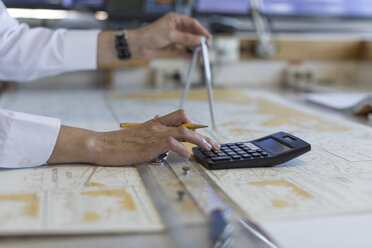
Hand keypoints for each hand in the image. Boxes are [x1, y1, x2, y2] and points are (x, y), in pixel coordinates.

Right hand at [48, 110, 219, 165]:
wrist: (103, 144)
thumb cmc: (119, 142)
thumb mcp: (138, 134)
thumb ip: (151, 132)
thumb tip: (162, 133)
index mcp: (155, 122)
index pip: (180, 115)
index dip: (194, 123)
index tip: (203, 134)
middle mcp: (158, 125)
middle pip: (187, 122)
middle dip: (204, 134)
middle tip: (213, 144)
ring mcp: (155, 134)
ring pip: (185, 131)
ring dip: (200, 140)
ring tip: (208, 148)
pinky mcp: (151, 144)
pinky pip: (173, 143)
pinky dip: (183, 149)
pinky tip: (186, 156)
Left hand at [128, 12, 211, 58]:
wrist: (138, 45)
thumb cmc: (150, 35)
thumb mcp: (170, 35)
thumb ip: (186, 38)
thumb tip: (198, 40)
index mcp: (175, 19)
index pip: (192, 24)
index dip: (201, 30)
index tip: (208, 37)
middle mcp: (175, 27)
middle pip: (191, 33)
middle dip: (199, 40)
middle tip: (206, 47)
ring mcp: (173, 37)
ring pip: (187, 42)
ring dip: (193, 48)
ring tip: (200, 54)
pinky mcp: (170, 46)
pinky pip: (180, 50)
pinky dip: (186, 54)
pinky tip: (191, 58)